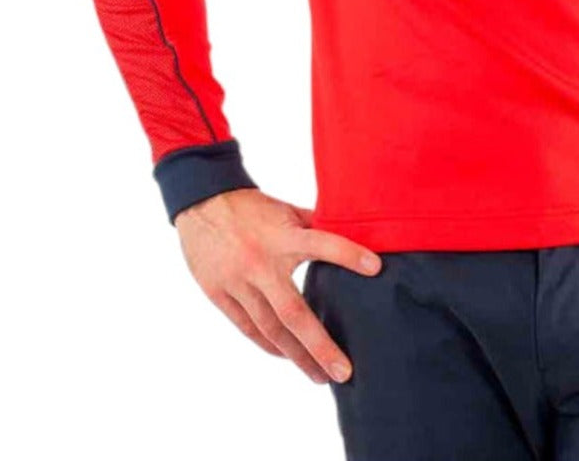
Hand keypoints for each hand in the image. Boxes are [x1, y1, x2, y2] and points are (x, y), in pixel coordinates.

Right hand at [173, 186, 381, 383]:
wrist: (202, 204)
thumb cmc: (252, 207)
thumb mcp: (286, 210)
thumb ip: (315, 226)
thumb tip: (353, 232)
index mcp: (282, 236)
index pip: (322, 244)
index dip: (348, 254)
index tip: (376, 267)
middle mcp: (261, 263)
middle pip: (293, 312)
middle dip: (319, 345)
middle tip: (343, 372)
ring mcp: (238, 282)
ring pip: (270, 329)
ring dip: (296, 356)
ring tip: (319, 375)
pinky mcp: (220, 294)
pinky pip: (248, 328)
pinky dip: (269, 345)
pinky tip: (288, 356)